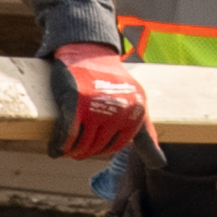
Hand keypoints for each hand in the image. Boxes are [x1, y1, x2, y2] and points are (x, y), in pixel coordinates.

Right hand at [45, 42, 145, 161]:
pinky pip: (66, 133)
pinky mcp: (74, 100)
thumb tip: (161, 165)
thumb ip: (146, 134)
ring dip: (71, 151)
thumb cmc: (111, 83)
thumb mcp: (135, 105)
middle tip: (74, 151)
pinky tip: (55, 150)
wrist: (89, 52)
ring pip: (81, 142)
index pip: (115, 145)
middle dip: (84, 152)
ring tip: (66, 149)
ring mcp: (96, 104)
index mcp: (135, 111)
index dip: (100, 150)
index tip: (90, 147)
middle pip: (97, 146)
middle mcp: (118, 108)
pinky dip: (59, 145)